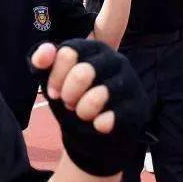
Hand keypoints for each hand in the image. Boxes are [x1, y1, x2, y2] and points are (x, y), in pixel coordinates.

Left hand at [30, 39, 147, 176]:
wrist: (93, 134)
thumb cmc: (73, 99)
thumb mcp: (52, 80)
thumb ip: (43, 62)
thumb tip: (43, 52)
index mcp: (93, 48)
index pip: (69, 52)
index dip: (55, 77)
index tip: (53, 91)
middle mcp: (115, 59)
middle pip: (82, 73)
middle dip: (69, 94)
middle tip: (69, 103)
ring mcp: (130, 81)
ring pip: (99, 95)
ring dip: (82, 111)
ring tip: (83, 114)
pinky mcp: (139, 105)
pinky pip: (116, 115)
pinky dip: (100, 123)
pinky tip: (98, 125)